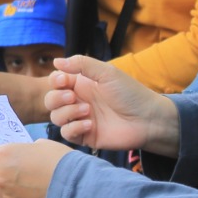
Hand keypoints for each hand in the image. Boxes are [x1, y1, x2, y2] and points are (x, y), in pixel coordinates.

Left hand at [0, 140, 72, 197]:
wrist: (73, 186)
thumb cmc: (58, 160)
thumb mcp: (40, 145)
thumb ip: (22, 150)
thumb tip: (22, 155)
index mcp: (1, 156)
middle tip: (15, 174)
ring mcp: (6, 196)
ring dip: (6, 190)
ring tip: (25, 186)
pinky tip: (33, 195)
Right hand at [45, 54, 178, 155]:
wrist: (147, 120)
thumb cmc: (130, 93)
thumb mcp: (107, 72)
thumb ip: (81, 64)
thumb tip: (56, 61)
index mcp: (82, 84)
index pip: (56, 81)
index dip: (55, 81)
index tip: (64, 81)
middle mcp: (78, 101)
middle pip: (50, 100)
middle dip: (56, 98)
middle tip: (73, 97)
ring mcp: (80, 119)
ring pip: (55, 117)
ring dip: (67, 113)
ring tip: (87, 111)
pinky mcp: (85, 136)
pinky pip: (66, 133)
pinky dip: (73, 128)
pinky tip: (90, 125)